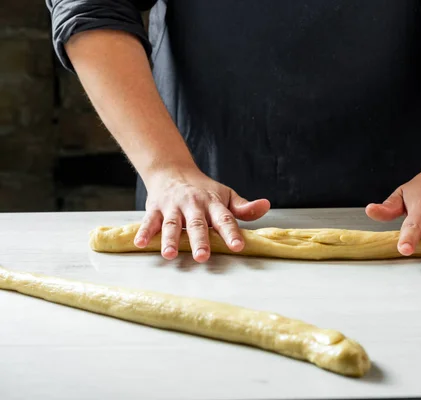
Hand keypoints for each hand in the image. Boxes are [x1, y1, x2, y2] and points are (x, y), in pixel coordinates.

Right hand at [134, 166, 270, 261]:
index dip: (232, 233)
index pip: (225, 219)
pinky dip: (144, 232)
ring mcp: (173, 207)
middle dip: (199, 241)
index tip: (238, 247)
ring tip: (170, 255)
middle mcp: (193, 205)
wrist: (173, 170)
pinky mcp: (155, 208)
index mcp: (213, 204)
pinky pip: (149, 221)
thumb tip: (266, 206)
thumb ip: (244, 208)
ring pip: (172, 225)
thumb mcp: (226, 195)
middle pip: (197, 224)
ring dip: (170, 240)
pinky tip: (141, 243)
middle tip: (202, 257)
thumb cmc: (204, 189)